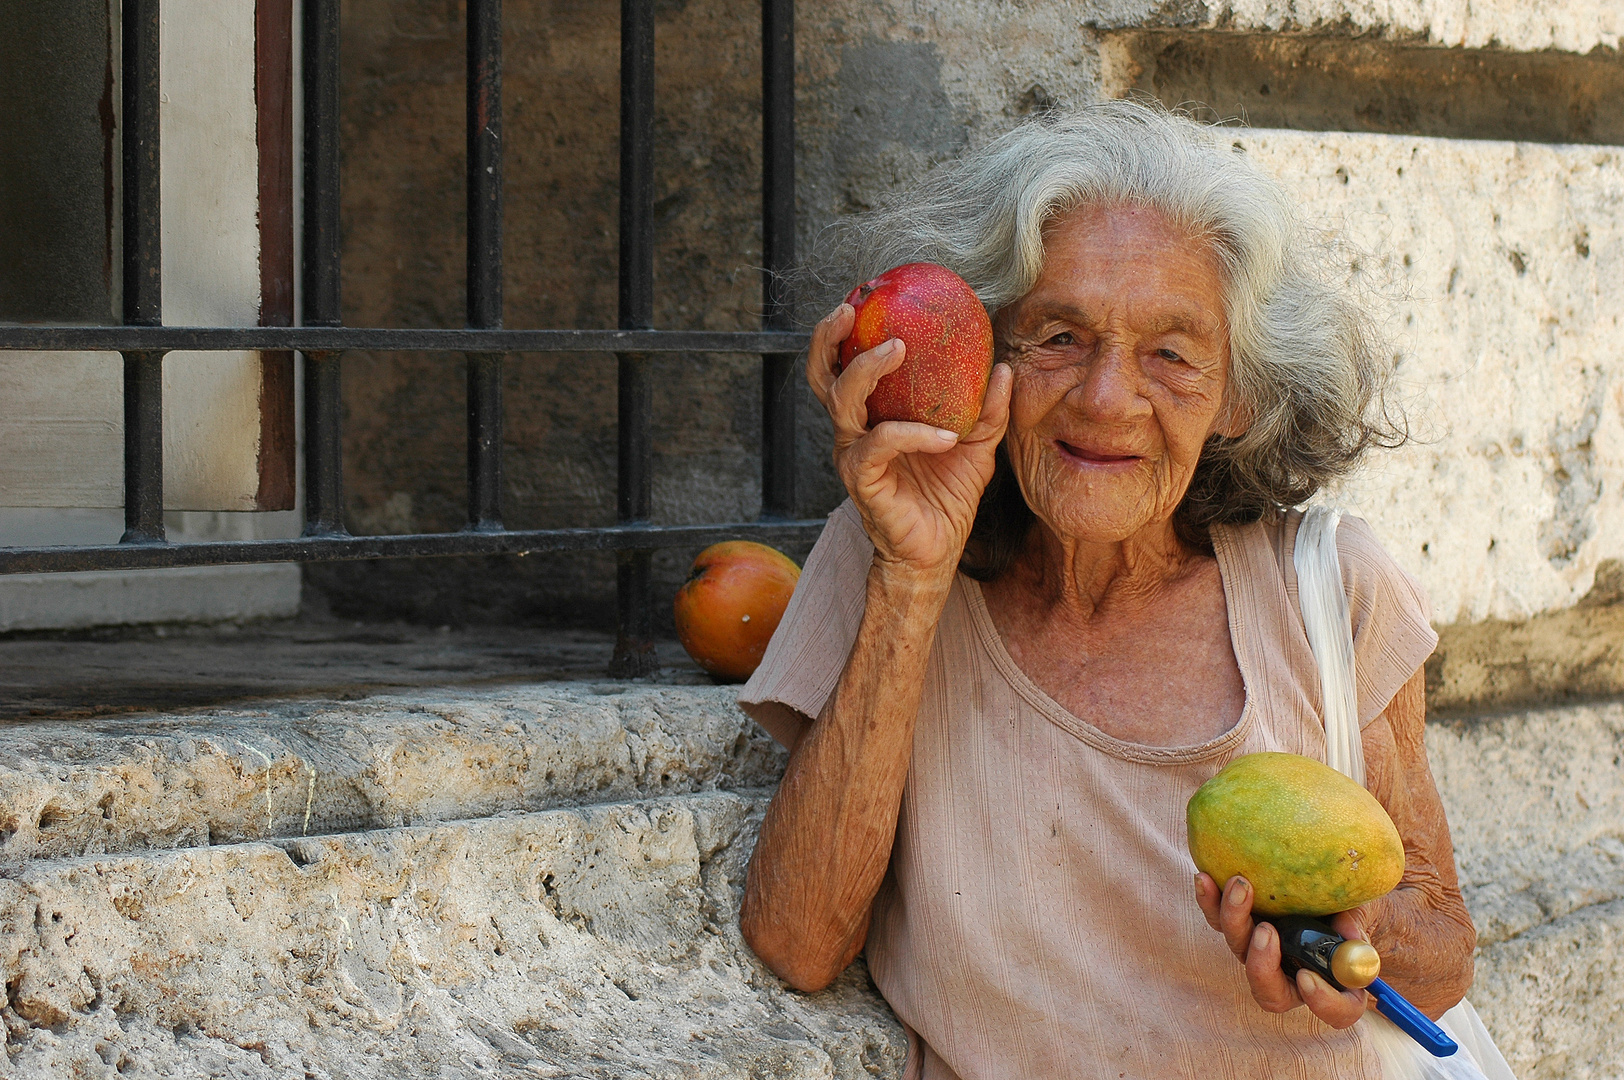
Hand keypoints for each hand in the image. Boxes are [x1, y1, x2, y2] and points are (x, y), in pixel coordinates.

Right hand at [807, 303, 1012, 574]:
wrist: (936, 553)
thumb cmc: (946, 496)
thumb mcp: (976, 445)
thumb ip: (989, 409)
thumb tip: (1005, 367)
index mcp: (873, 416)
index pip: (845, 365)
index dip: (845, 330)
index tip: (864, 295)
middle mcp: (854, 430)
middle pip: (823, 375)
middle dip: (829, 338)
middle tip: (851, 308)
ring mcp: (855, 455)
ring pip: (842, 401)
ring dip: (866, 370)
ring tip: (897, 349)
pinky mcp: (864, 481)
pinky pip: (882, 444)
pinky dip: (914, 433)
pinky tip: (946, 436)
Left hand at [1194, 873, 1369, 1028]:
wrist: (1333, 892)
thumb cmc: (1353, 911)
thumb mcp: (1363, 915)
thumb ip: (1357, 928)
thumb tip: (1349, 937)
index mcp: (1334, 985)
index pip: (1334, 1011)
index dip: (1321, 1002)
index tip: (1309, 978)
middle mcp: (1291, 976)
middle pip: (1268, 989)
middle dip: (1262, 963)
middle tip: (1267, 930)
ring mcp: (1262, 953)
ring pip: (1240, 949)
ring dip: (1235, 919)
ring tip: (1240, 885)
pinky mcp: (1242, 926)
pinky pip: (1220, 920)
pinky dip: (1210, 901)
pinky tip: (1204, 878)